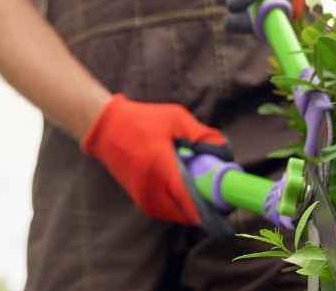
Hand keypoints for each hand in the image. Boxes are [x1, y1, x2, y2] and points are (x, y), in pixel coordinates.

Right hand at [80, 94, 231, 226]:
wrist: (107, 128)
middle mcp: (153, 192)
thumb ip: (203, 135)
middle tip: (219, 191)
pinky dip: (179, 205)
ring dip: (193, 207)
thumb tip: (224, 151)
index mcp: (164, 172)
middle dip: (207, 208)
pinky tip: (185, 186)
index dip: (213, 209)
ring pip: (178, 215)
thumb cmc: (143, 121)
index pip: (193, 204)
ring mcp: (145, 199)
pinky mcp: (140, 200)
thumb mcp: (177, 119)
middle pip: (190, 215)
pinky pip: (166, 211)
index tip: (227, 204)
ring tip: (202, 186)